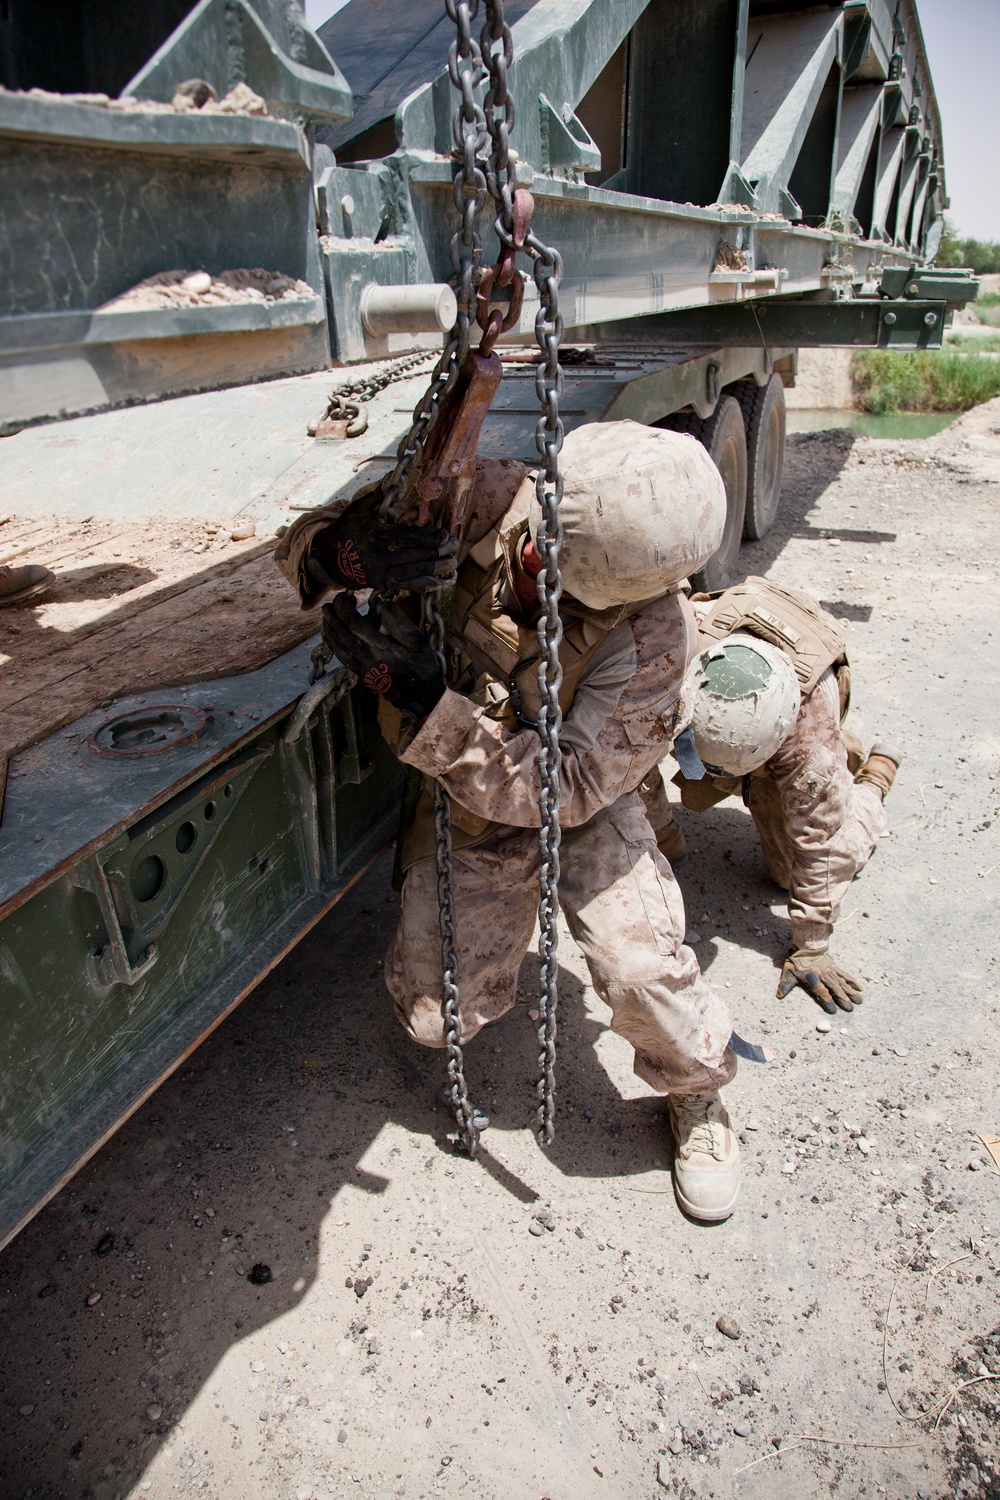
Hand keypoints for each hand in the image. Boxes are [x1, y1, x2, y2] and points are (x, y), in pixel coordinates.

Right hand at [309, 486, 456, 594]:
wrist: (328, 559)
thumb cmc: (346, 530)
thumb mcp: (358, 509)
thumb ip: (377, 496)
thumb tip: (391, 479)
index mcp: (376, 535)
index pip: (407, 536)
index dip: (428, 537)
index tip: (444, 535)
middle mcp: (380, 555)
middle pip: (415, 554)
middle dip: (438, 552)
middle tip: (455, 546)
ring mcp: (382, 571)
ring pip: (414, 571)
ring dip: (436, 568)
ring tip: (452, 563)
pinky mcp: (382, 584)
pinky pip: (407, 586)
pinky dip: (424, 586)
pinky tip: (439, 583)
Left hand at [321, 594, 444, 720]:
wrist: (417, 694)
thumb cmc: (420, 665)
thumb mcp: (418, 641)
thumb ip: (401, 622)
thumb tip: (383, 604)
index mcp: (379, 647)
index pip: (353, 623)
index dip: (344, 608)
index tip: (344, 596)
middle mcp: (365, 657)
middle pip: (340, 634)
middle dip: (332, 617)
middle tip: (330, 604)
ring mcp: (360, 666)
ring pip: (337, 645)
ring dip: (329, 629)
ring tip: (326, 616)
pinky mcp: (359, 672)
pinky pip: (340, 656)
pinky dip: (332, 643)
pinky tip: (330, 635)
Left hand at [776, 950, 863, 1012]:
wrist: (806, 946)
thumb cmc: (796, 962)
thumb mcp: (788, 972)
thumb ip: (785, 985)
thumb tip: (779, 996)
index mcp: (812, 978)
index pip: (820, 991)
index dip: (827, 1001)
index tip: (833, 1011)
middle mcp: (823, 975)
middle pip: (834, 988)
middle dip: (843, 999)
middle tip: (850, 1009)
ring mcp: (831, 971)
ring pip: (842, 983)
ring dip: (851, 992)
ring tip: (859, 1001)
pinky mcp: (835, 967)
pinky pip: (845, 975)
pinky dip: (853, 981)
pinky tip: (860, 988)